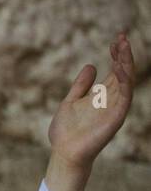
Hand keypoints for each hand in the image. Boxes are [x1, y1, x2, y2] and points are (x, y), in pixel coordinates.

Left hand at [48, 32, 134, 169]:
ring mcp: (115, 107)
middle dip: (123, 54)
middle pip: (122, 72)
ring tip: (123, 47)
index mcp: (101, 95)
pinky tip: (120, 67)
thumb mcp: (70, 101)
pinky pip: (125, 96)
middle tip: (122, 37)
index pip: (114, 70)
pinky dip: (125, 81)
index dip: (116, 55)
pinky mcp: (117, 117)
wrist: (64, 153)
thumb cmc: (66, 132)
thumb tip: (91, 65)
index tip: (115, 39)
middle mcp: (111, 99)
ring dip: (126, 63)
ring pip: (126, 81)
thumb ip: (80, 85)